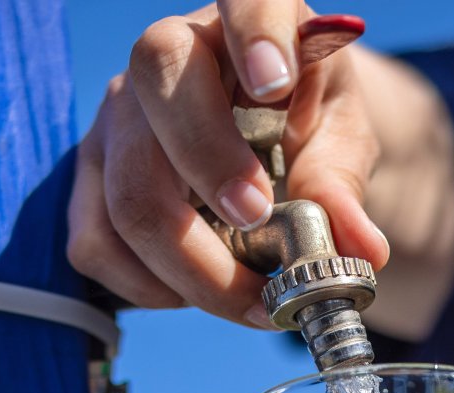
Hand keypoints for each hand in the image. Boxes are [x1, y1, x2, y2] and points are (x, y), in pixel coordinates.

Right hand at [67, 1, 387, 327]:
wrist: (258, 140)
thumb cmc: (302, 126)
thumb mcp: (340, 143)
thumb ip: (343, 185)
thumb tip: (361, 251)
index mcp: (249, 22)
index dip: (256, 33)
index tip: (275, 83)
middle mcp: (168, 55)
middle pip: (162, 103)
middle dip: (214, 181)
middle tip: (265, 238)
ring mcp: (118, 115)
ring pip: (130, 195)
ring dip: (194, 269)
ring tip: (251, 302)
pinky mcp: (92, 174)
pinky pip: (95, 241)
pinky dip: (147, 286)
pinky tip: (191, 290)